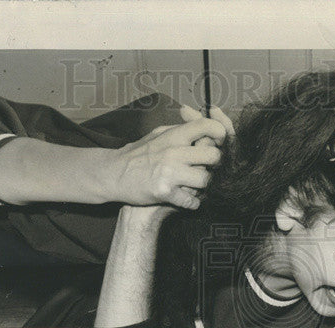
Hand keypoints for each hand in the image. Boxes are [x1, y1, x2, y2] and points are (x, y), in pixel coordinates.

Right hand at [107, 105, 231, 209]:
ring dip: (203, 186)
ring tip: (193, 185)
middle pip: (213, 156)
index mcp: (174, 135)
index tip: (219, 141)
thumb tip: (198, 118)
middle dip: (215, 164)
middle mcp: (174, 152)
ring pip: (205, 180)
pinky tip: (186, 199)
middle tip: (207, 168)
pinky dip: (192, 203)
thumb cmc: (138, 154)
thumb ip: (180, 128)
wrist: (114, 174)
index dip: (220, 133)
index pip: (206, 126)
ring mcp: (169, 172)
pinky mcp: (164, 191)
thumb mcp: (158, 133)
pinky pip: (191, 201)